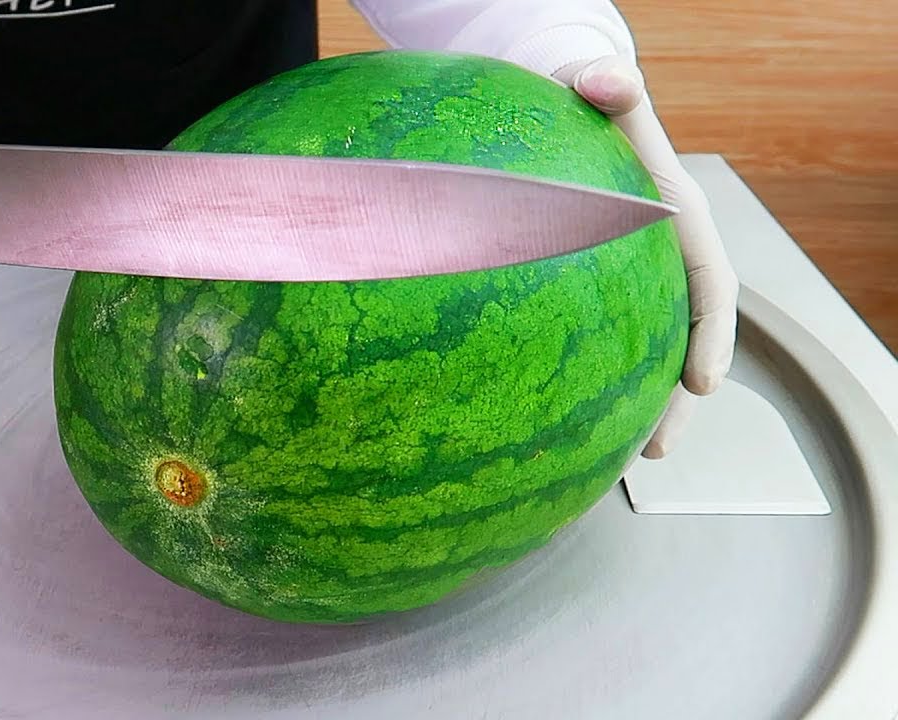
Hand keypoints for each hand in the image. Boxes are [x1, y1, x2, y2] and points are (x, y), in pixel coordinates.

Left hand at [554, 56, 739, 458]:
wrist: (572, 108)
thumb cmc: (591, 102)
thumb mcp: (602, 90)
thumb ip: (608, 85)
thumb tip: (600, 81)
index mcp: (684, 223)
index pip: (711, 287)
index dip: (712, 337)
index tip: (704, 384)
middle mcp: (669, 260)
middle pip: (688, 338)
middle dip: (679, 397)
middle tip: (656, 447)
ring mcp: (638, 281)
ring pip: (653, 353)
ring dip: (645, 408)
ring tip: (624, 462)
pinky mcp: (603, 292)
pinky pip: (610, 345)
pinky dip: (604, 386)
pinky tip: (573, 429)